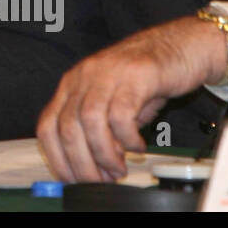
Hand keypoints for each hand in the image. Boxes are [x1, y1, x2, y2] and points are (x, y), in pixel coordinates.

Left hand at [37, 15, 227, 182]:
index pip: (47, 124)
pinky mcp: (135, 75)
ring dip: (104, 154)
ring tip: (119, 169)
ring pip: (91, 122)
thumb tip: (96, 167)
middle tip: (100, 181)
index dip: (56, 157)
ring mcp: (108, 73)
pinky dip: (127, 138)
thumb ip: (100, 130)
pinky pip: (121, 114)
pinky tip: (138, 146)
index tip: (71, 179)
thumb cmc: (145, 78)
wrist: (180, 46)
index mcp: (72, 84)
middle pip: (68, 127)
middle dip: (82, 163)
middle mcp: (83, 77)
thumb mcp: (112, 101)